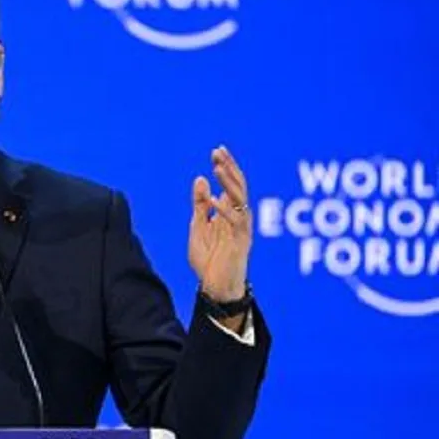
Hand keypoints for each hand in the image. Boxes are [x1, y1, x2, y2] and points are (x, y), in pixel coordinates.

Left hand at [189, 145, 252, 301]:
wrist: (216, 288)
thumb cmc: (209, 260)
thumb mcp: (198, 227)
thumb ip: (200, 205)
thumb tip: (201, 179)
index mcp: (229, 212)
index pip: (231, 183)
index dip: (226, 166)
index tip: (217, 150)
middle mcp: (239, 217)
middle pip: (238, 186)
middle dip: (229, 168)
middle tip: (218, 151)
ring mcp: (241, 229)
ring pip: (240, 199)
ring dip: (229, 183)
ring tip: (217, 168)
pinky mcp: (241, 242)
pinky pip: (236, 222)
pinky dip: (223, 210)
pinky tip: (213, 199)